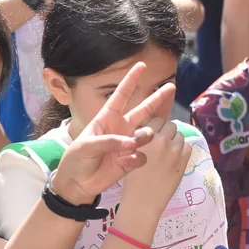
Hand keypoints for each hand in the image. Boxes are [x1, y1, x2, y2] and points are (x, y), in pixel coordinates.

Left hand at [52, 62, 176, 204]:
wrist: (77, 183)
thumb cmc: (76, 160)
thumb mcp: (86, 146)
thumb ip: (108, 141)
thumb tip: (131, 143)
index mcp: (106, 119)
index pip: (121, 96)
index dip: (130, 80)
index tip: (141, 65)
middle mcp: (120, 128)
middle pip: (143, 110)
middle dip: (156, 98)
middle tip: (171, 86)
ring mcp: (127, 144)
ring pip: (147, 133)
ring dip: (142, 138)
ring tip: (130, 146)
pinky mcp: (131, 160)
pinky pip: (142, 156)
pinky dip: (135, 159)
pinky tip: (123, 164)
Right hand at [120, 119, 192, 216]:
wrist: (143, 200)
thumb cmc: (131, 179)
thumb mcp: (129, 154)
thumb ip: (138, 140)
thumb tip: (147, 130)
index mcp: (146, 138)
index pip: (156, 119)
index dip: (155, 126)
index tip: (152, 134)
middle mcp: (161, 141)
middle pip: (170, 125)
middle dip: (166, 132)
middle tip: (161, 143)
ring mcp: (174, 151)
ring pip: (180, 135)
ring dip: (175, 140)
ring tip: (168, 151)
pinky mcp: (184, 161)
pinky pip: (188, 146)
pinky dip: (183, 150)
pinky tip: (175, 158)